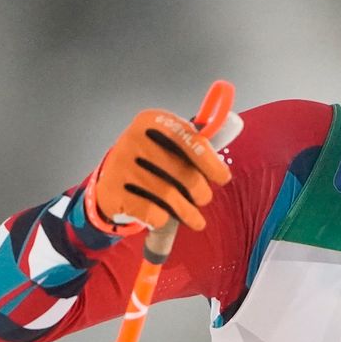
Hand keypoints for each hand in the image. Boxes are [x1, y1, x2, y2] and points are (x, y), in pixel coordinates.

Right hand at [84, 107, 231, 235]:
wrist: (111, 182)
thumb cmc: (151, 162)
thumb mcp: (168, 143)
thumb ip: (194, 141)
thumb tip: (230, 127)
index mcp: (152, 121)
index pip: (188, 139)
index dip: (209, 161)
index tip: (224, 178)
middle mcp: (133, 138)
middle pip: (182, 172)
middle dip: (200, 192)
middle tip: (204, 200)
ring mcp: (120, 165)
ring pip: (169, 195)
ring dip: (188, 213)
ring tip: (196, 220)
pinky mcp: (113, 191)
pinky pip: (152, 212)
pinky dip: (163, 219)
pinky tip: (163, 217)